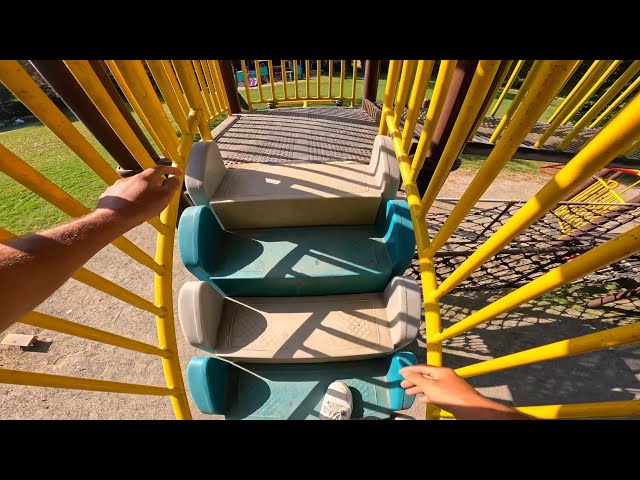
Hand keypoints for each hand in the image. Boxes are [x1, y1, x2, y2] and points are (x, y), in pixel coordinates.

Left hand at [96, 165, 182, 227]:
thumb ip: (172, 187)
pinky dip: (130, 197)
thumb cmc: (142, 208)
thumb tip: (175, 179)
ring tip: (145, 203)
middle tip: (162, 192)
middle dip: (157, 183)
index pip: (161, 168)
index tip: (178, 173)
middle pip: (147, 177)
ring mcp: (119, 184)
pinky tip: (131, 207)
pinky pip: (124, 193)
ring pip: (135, 185)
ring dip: (143, 191)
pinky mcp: (111, 194)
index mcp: (146, 177)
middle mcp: (132, 177)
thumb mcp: (163, 198)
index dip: (171, 170)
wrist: (113, 218)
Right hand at [400, 365, 527, 419]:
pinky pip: (436, 393)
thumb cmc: (452, 396)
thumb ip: (417, 379)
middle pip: (426, 376)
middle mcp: (445, 376)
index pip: (422, 368)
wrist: (471, 409)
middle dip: (413, 380)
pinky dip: (428, 395)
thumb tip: (406, 372)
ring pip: (430, 385)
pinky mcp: (452, 396)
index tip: (400, 372)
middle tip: (403, 384)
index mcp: (440, 371)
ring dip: (419, 388)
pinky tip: (423, 399)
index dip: (410, 370)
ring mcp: (450, 386)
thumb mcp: (430, 386)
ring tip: (409, 393)